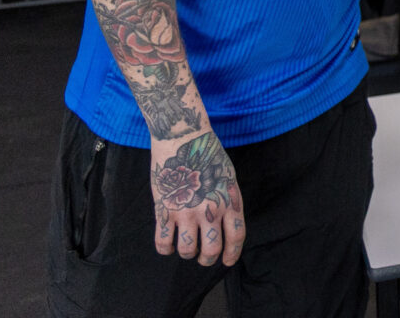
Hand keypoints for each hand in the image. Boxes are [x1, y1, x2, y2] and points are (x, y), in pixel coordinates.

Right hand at [149, 130, 244, 266]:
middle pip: (212, 248)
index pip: (236, 236)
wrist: (183, 138)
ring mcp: (186, 211)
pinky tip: (167, 243)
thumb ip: (228, 200)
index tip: (228, 261)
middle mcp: (210, 209)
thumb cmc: (207, 154)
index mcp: (229, 200)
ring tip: (186, 246)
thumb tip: (225, 223)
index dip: (232, 254)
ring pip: (187, 250)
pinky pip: (163, 242)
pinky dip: (165, 249)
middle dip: (208, 258)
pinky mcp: (164, 210)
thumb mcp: (228, 176)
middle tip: (203, 257)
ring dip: (186, 253)